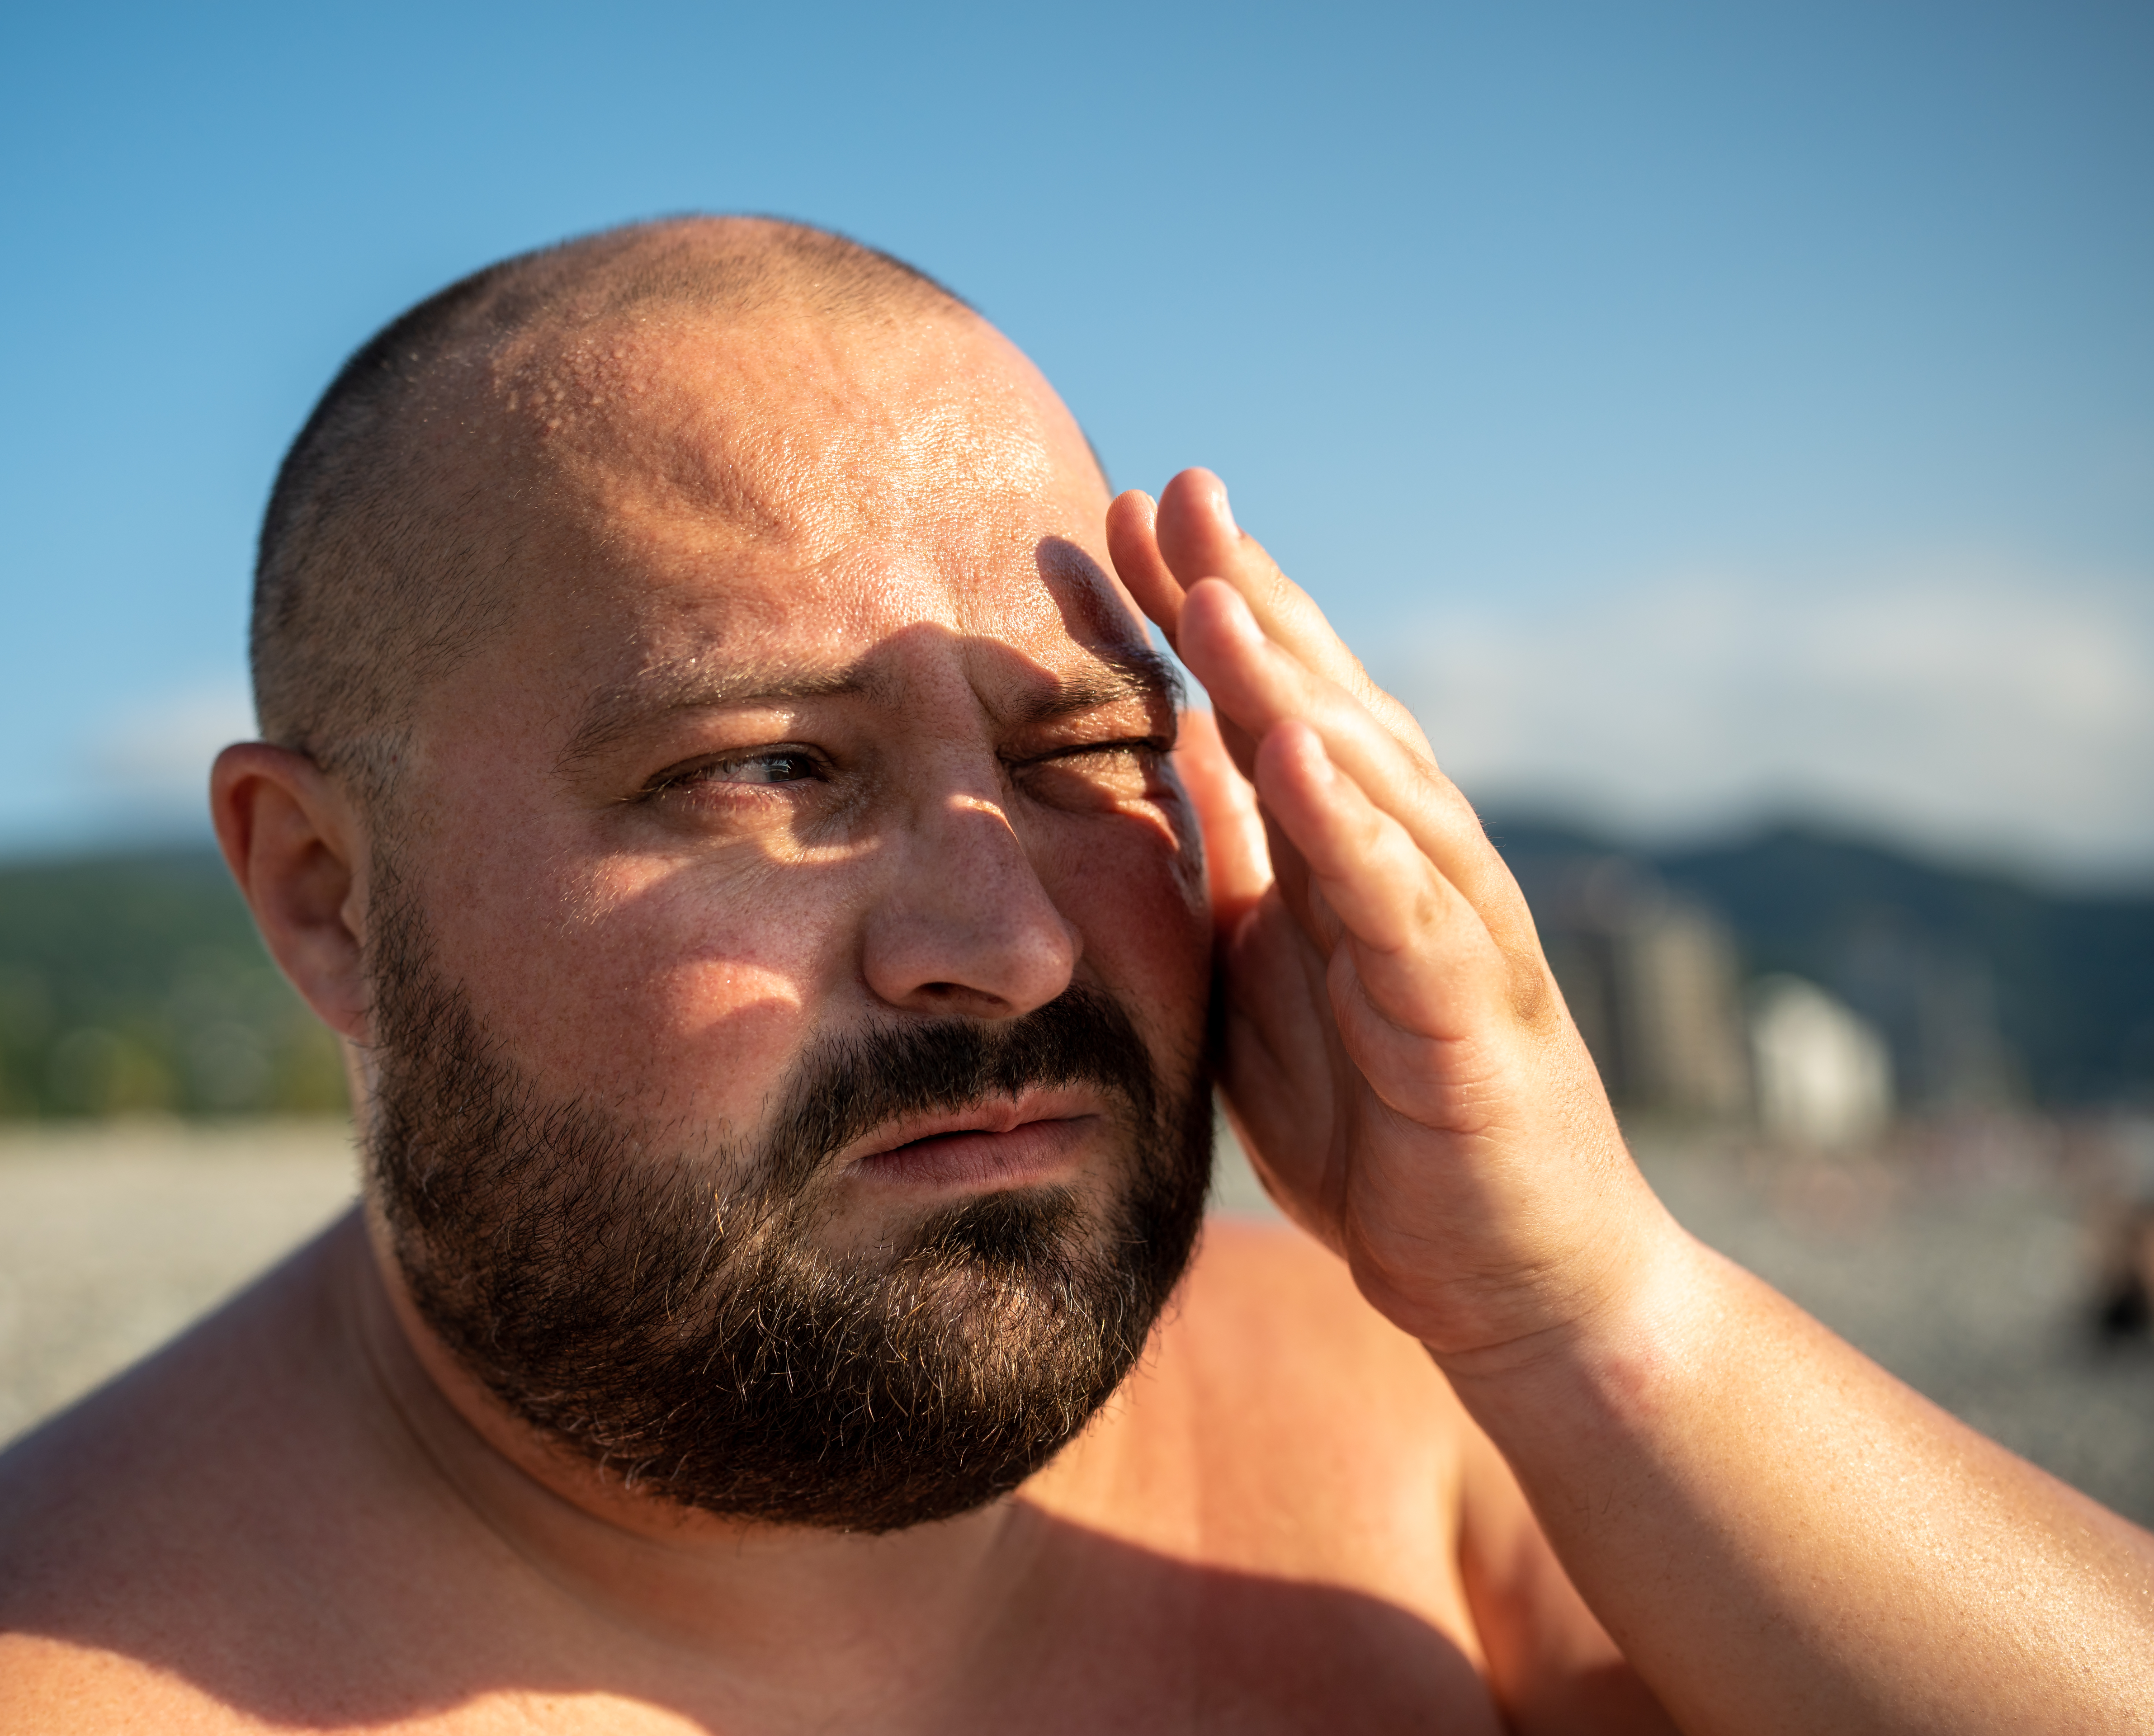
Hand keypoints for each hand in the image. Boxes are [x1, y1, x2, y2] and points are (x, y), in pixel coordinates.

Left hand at [1110, 470, 1673, 1361]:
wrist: (1507, 1279)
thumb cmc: (1383, 1122)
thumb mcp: (1269, 972)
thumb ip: (1232, 862)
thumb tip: (1166, 754)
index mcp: (1342, 853)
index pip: (1256, 703)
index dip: (1182, 615)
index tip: (1097, 527)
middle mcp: (1405, 861)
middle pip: (1318, 699)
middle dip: (1239, 593)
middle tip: (1162, 488)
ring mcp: (1446, 926)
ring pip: (1370, 776)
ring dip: (1292, 680)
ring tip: (1211, 591)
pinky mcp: (1468, 1011)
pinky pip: (1407, 906)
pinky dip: (1355, 827)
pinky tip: (1299, 755)